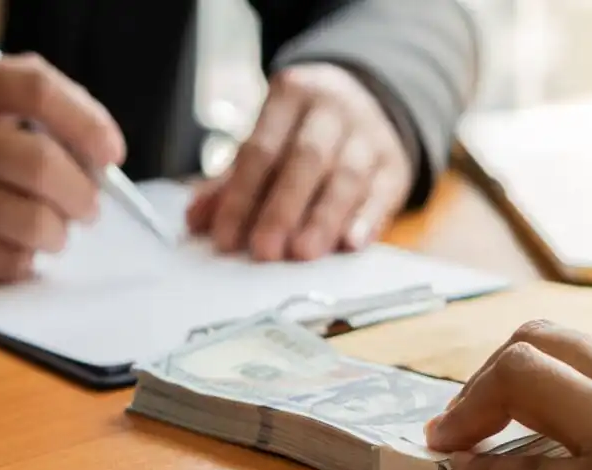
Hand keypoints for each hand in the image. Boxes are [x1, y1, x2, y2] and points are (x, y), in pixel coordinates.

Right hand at [0, 44, 123, 283]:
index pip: (36, 90)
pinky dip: (25, 261)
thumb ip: (12, 99)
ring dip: (58, 233)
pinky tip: (12, 248)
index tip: (113, 153)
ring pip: (35, 223)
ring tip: (51, 230)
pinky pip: (10, 262)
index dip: (89, 122)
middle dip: (83, 194)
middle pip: (45, 166)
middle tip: (87, 206)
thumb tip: (93, 145)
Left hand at [187, 63, 411, 260]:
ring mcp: (369, 134)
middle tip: (264, 250)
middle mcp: (332, 109)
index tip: (225, 238)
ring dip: (323, 218)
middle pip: (306, 159)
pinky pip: (383, 191)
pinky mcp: (395, 162)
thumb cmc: (303, 131)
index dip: (240, 196)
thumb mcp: (266, 140)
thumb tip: (196, 220)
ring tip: (303, 253)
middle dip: (283, 208)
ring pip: (347, 176)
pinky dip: (367, 219)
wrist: (368, 103)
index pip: (260, 149)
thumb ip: (230, 181)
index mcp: (291, 94)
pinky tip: (351, 243)